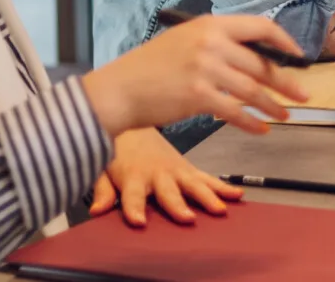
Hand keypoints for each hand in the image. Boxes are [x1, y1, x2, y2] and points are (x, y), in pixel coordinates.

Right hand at [83, 14, 309, 134]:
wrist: (118, 90)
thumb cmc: (150, 70)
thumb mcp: (184, 43)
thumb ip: (217, 46)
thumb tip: (256, 60)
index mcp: (208, 24)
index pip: (259, 27)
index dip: (284, 42)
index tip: (298, 58)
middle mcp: (209, 42)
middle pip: (261, 63)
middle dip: (286, 82)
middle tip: (302, 95)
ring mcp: (204, 68)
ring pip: (252, 89)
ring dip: (273, 106)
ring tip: (284, 115)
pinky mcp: (198, 95)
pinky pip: (235, 111)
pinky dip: (252, 122)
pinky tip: (261, 129)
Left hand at [88, 130, 241, 226]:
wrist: (134, 113)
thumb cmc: (118, 149)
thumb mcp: (104, 168)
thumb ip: (103, 190)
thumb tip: (96, 210)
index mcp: (134, 175)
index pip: (132, 195)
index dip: (134, 208)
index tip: (138, 221)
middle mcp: (157, 173)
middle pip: (168, 192)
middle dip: (177, 205)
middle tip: (188, 217)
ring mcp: (176, 170)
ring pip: (194, 185)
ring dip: (207, 196)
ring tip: (220, 209)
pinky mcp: (188, 168)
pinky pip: (207, 178)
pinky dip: (223, 186)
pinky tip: (238, 194)